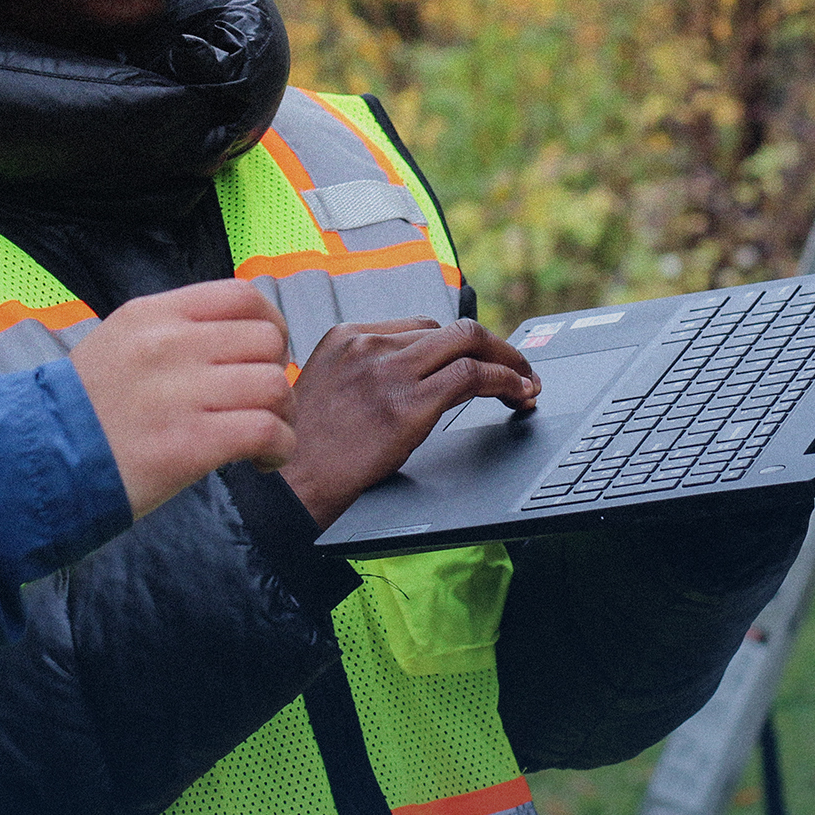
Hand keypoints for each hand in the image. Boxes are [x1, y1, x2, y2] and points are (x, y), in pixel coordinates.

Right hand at [71, 280, 296, 519]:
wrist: (40, 462)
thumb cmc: (83, 411)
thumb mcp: (119, 343)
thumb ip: (174, 333)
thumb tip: (237, 341)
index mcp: (153, 314)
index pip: (241, 295)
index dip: (270, 324)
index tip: (266, 354)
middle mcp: (169, 345)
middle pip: (266, 339)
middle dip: (279, 372)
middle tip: (264, 402)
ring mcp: (180, 393)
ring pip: (273, 384)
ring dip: (283, 415)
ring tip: (266, 437)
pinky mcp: (190, 443)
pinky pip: (267, 431)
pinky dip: (280, 448)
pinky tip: (263, 462)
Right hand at [279, 317, 540, 527]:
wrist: (287, 487)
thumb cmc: (304, 453)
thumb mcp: (328, 393)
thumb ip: (364, 376)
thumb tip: (415, 382)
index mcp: (345, 337)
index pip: (419, 327)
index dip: (457, 347)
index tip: (478, 363)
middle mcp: (367, 345)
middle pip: (448, 329)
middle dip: (491, 347)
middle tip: (518, 368)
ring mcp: (387, 371)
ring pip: (467, 343)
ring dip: (507, 361)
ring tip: (526, 383)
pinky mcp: (406, 404)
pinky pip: (472, 377)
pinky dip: (506, 381)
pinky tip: (519, 394)